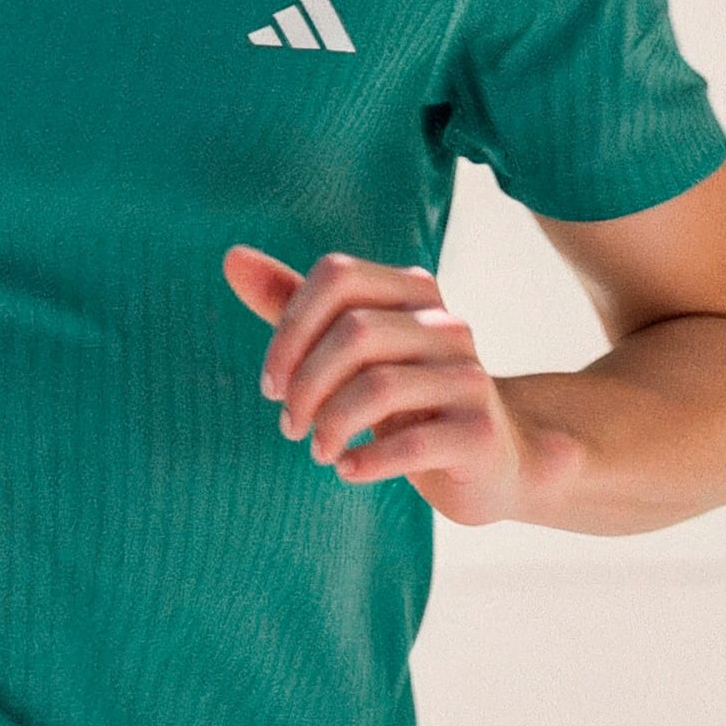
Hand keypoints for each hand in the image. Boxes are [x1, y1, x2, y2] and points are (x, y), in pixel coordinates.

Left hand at [222, 246, 553, 525]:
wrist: (494, 458)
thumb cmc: (404, 395)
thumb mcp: (347, 348)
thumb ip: (292, 303)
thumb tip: (232, 256)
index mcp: (413, 290)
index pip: (337, 276)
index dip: (289, 327)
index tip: (270, 383)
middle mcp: (447, 324)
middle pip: (354, 332)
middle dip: (305, 384)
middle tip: (288, 426)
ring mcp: (469, 377)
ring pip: (378, 386)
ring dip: (330, 425)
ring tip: (317, 450)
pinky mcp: (478, 433)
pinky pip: (410, 443)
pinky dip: (364, 460)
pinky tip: (347, 469)